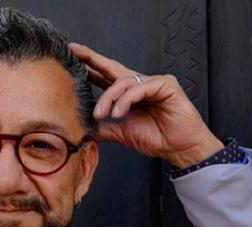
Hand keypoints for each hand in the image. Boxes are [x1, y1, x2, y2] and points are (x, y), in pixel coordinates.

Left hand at [69, 42, 223, 167]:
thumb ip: (103, 128)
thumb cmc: (157, 138)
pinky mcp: (165, 85)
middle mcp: (138, 84)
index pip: (104, 76)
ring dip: (108, 98)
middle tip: (75, 53)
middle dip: (92, 59)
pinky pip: (139, 88)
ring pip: (122, 82)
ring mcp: (152, 82)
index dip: (88, 67)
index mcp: (127, 93)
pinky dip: (126, 100)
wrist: (179, 148)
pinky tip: (119, 113)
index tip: (71, 58)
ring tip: (101, 115)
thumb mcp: (121, 133)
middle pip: (111, 68)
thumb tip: (82, 131)